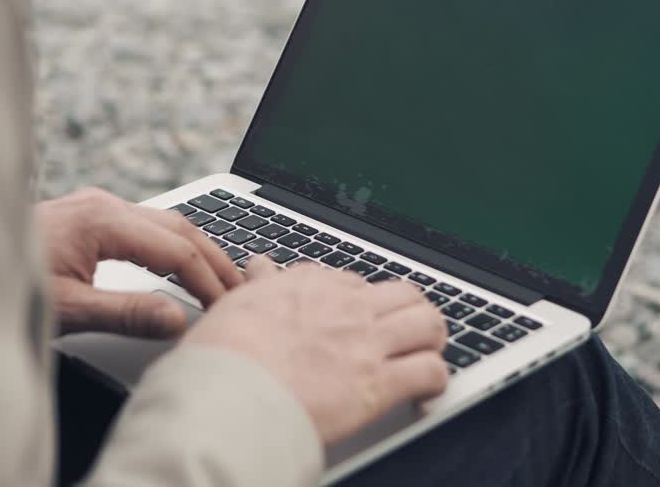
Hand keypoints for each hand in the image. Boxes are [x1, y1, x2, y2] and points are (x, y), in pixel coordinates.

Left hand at [39, 188, 243, 338]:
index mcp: (102, 220)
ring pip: (165, 222)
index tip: (231, 308)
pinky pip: (147, 224)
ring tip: (225, 278)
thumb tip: (178, 320)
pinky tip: (182, 262)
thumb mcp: (67, 309)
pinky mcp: (89, 213)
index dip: (210, 281)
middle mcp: (103, 204)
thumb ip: (126, 314)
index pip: (177, 250)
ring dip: (198, 248)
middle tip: (245, 291)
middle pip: (180, 227)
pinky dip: (174, 244)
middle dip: (216, 259)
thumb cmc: (6, 284)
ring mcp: (96, 204)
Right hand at [184, 257, 447, 444]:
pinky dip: (435, 380)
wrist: (230, 393)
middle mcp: (346, 307)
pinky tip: (427, 389)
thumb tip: (260, 267)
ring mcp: (367, 343)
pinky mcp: (380, 383)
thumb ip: (258, 285)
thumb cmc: (224, 355)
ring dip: (431, 338)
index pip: (354, 282)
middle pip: (403, 293)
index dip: (361, 302)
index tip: (358, 319)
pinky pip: (430, 371)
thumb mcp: (235, 303)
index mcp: (311, 285)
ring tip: (425, 353)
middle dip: (409, 311)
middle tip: (405, 331)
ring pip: (428, 322)